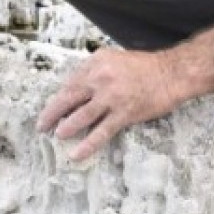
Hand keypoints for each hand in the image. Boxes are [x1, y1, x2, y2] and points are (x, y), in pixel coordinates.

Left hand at [35, 49, 183, 160]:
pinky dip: (87, 145)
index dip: (58, 98)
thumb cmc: (144, 67)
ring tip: (57, 135)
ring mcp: (111, 97)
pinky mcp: (124, 114)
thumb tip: (76, 89)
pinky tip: (76, 154)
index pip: (70, 83)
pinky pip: (101, 132)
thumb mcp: (114, 59)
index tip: (51, 109)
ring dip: (66, 127)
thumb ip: (95, 71)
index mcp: (95, 63)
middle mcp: (100, 78)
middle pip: (68, 98)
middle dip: (52, 113)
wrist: (171, 73)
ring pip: (81, 116)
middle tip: (41, 125)